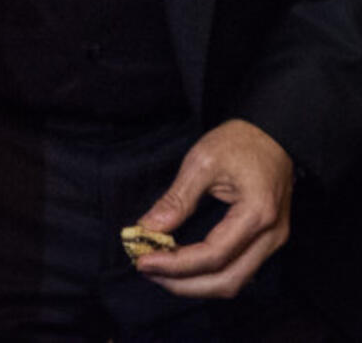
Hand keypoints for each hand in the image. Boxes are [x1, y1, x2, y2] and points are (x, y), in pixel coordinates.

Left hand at [133, 119, 292, 298]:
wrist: (271, 133)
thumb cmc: (239, 141)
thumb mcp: (202, 161)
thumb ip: (177, 199)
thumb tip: (148, 228)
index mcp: (257, 214)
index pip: (214, 255)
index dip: (176, 264)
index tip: (144, 261)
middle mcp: (271, 237)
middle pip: (226, 281)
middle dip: (183, 284)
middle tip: (148, 271)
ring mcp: (273, 242)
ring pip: (234, 282)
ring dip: (195, 284)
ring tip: (161, 270)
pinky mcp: (267, 242)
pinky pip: (239, 271)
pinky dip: (209, 275)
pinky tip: (184, 265)